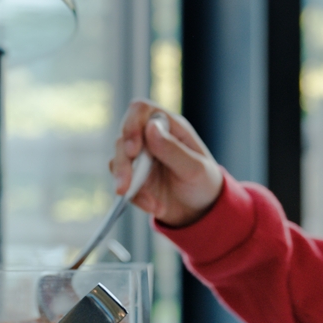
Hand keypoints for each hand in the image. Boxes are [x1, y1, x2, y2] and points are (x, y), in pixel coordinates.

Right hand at [111, 101, 223, 226]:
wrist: (201, 211)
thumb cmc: (204, 182)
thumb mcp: (195, 168)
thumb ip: (173, 149)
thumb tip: (150, 127)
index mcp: (169, 127)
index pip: (140, 111)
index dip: (132, 125)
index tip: (133, 149)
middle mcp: (151, 138)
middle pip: (124, 138)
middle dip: (123, 163)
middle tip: (126, 185)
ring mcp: (140, 158)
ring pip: (118, 160)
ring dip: (126, 183)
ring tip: (148, 203)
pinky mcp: (133, 178)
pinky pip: (123, 183)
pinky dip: (136, 197)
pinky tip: (154, 207)